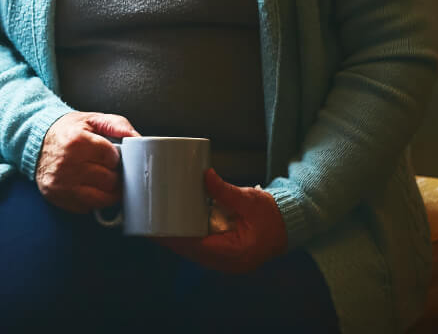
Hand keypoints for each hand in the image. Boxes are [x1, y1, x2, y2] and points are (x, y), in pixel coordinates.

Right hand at [34, 112, 138, 212]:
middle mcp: (68, 164)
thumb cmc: (67, 131)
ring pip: (102, 198)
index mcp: (77, 141)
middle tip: (105, 167)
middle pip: (109, 180)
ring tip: (99, 178)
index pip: (112, 159)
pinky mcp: (58, 198)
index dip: (114, 157)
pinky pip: (87, 207)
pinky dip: (92, 200)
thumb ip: (117, 125)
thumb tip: (138, 139)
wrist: (35, 141)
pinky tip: (86, 186)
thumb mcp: (91, 119)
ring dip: (106, 190)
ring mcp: (62, 184)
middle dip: (112, 175)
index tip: (108, 155)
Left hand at [158, 169, 287, 273]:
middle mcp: (228, 262)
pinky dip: (188, 241)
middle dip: (170, 241)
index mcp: (234, 252)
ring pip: (194, 254)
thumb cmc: (272, 215)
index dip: (174, 240)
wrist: (289, 226)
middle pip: (191, 253)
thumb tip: (205, 174)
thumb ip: (226, 190)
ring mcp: (227, 262)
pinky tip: (174, 230)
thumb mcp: (249, 199)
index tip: (156, 229)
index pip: (196, 247)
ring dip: (177, 242)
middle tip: (148, 226)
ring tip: (155, 227)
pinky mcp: (225, 256)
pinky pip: (201, 251)